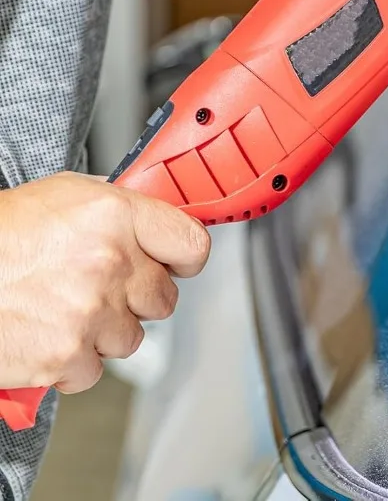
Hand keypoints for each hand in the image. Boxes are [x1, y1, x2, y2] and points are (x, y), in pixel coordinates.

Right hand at [0, 172, 209, 393]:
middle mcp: (110, 262)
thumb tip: (154, 226)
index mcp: (117, 216)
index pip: (191, 244)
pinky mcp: (66, 356)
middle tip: (105, 288)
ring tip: (67, 309)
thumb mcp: (67, 195)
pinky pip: (94, 369)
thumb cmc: (2, 234)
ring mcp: (90, 312)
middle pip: (164, 298)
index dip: (185, 258)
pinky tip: (50, 334)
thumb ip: (120, 210)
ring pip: (131, 337)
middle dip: (139, 297)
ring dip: (106, 330)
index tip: (177, 264)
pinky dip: (73, 361)